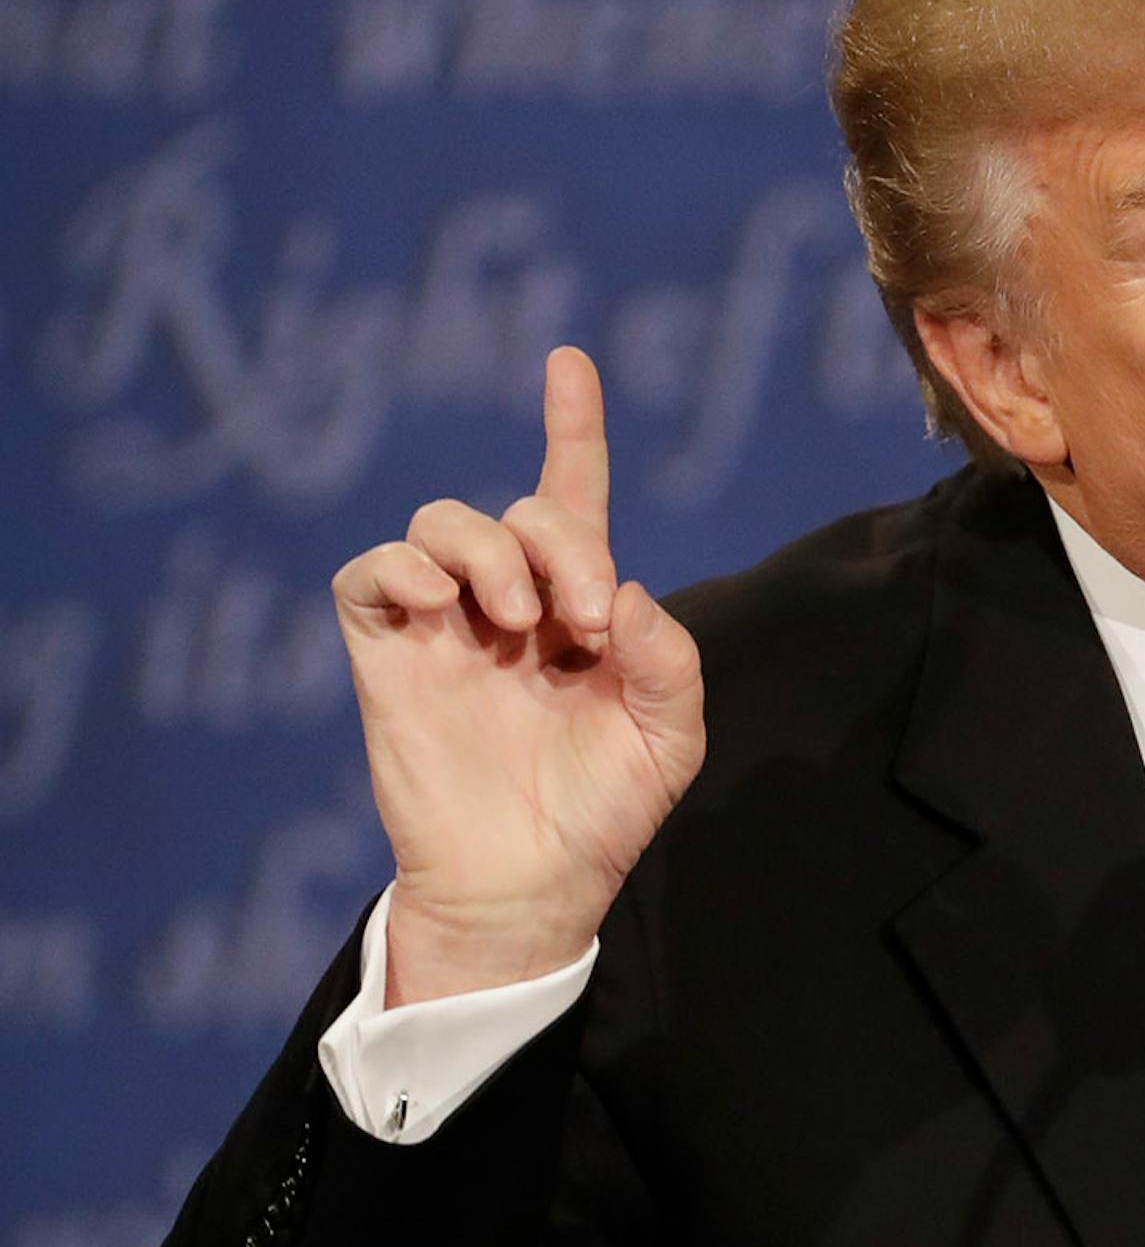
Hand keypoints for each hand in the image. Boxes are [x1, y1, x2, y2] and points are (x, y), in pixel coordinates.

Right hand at [332, 346, 706, 1005]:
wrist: (531, 887)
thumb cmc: (604, 813)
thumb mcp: (670, 737)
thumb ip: (668, 659)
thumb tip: (625, 593)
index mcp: (582, 608)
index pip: (573, 496)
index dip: (571, 425)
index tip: (569, 360)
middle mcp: (511, 602)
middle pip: (521, 510)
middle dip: (561, 544)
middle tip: (586, 621)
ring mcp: (446, 625)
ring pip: (443, 522)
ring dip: (490, 552)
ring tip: (518, 620)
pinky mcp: (388, 655)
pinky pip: (372, 573)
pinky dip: (403, 568)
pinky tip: (444, 606)